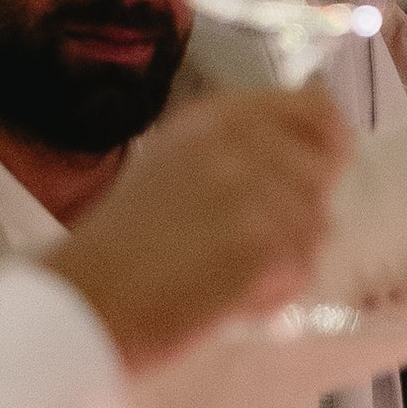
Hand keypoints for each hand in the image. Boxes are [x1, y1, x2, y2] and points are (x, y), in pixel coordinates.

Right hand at [59, 91, 350, 367]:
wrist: (82, 300)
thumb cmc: (120, 245)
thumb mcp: (177, 166)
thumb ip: (244, 149)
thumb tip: (322, 143)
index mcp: (215, 116)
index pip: (313, 107)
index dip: (324, 144)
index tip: (314, 175)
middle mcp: (238, 138)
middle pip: (323, 171)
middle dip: (299, 214)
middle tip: (245, 245)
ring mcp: (253, 186)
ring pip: (316, 226)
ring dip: (282, 260)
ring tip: (224, 275)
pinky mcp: (262, 240)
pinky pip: (300, 268)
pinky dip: (271, 294)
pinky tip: (225, 298)